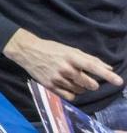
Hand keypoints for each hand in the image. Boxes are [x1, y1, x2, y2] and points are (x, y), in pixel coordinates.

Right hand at [4, 29, 122, 100]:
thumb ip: (89, 59)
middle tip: (88, 80)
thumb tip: (108, 67)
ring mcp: (57, 78)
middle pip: (89, 84)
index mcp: (71, 56)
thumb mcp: (70, 49)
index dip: (107, 74)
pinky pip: (70, 96)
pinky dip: (73, 93)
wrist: (27, 51)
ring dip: (81, 88)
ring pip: (80, 91)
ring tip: (73, 80)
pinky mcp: (50, 86)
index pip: (93, 67)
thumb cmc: (51, 49)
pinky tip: (68, 86)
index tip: (118, 81)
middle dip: (92, 84)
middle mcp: (65, 68)